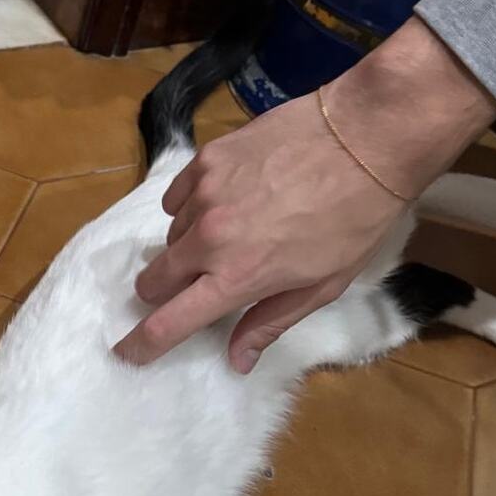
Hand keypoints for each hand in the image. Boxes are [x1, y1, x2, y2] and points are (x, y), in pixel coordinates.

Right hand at [115, 17, 495, 371]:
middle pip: (154, 280)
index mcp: (236, 278)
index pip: (167, 324)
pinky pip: (178, 197)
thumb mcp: (322, 285)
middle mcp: (209, 240)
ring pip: (171, 237)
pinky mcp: (207, 160)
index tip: (127, 352)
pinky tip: (224, 201)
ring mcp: (203, 195)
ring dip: (188, 246)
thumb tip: (237, 360)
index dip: (142, 344)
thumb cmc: (355, 218)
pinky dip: (191, 208)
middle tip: (190, 287)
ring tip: (230, 232)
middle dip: (162, 293)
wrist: (368, 134)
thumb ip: (270, 322)